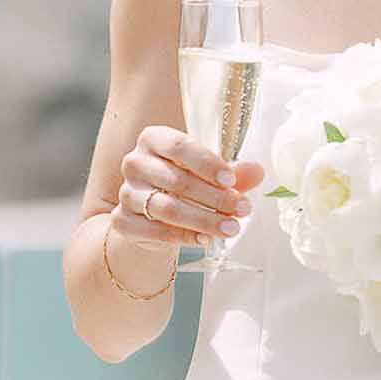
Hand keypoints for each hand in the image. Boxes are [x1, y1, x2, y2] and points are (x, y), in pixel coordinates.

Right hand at [113, 125, 263, 249]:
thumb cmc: (183, 186)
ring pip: (168, 208)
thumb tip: (258, 171)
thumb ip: (232, 173)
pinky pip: (154, 231)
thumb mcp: (209, 175)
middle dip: (215, 197)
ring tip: (231, 227)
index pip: (178, 146)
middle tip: (242, 208)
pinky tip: (205, 239)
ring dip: (204, 219)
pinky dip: (183, 236)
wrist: (150, 217)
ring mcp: (126, 193)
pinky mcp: (122, 221)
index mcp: (153, 140)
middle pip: (177, 180)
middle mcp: (135, 163)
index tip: (231, 180)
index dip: (207, 164)